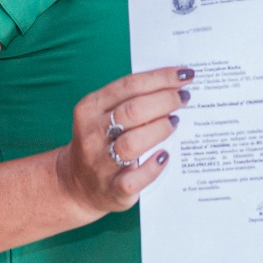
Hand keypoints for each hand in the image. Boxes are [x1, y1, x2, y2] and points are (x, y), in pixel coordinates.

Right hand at [56, 66, 192, 216]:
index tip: (184, 74)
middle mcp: (92, 134)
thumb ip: (131, 100)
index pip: (129, 85)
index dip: (160, 77)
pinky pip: (136, 178)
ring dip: (160, 129)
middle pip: (132, 111)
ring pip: (133, 142)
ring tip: (175, 122)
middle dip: (165, 100)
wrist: (78, 186)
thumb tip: (172, 85)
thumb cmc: (101, 142)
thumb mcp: (104, 115)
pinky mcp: (113, 189)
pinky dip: (154, 166)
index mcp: (90, 108)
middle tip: (184, 97)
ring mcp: (101, 163)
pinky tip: (165, 155)